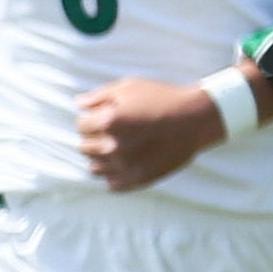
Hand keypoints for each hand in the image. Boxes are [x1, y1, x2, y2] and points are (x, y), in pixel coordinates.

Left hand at [76, 70, 272, 191]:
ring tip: (118, 146)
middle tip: (112, 132)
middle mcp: (113, 146)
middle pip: (84, 147)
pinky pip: (111, 184)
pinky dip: (114, 174)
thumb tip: (78, 104)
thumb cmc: (163, 99)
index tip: (104, 117)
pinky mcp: (137, 179)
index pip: (81, 126)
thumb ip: (99, 96)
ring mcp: (124, 165)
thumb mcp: (130, 87)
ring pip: (94, 167)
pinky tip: (125, 162)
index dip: (91, 119)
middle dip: (94, 137)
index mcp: (109, 122)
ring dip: (101, 157)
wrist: (195, 120)